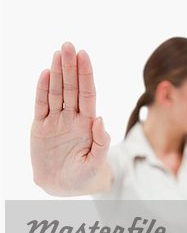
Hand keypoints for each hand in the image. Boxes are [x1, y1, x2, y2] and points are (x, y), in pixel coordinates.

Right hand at [30, 42, 110, 195]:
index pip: (87, 95)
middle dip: (70, 67)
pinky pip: (41, 105)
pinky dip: (41, 90)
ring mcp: (55, 121)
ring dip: (56, 73)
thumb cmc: (84, 176)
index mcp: (87, 124)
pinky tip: (44, 74)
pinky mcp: (40, 127)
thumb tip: (100, 118)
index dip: (86, 76)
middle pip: (71, 88)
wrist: (62, 187)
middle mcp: (72, 118)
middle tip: (69, 46)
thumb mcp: (96, 162)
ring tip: (58, 53)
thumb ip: (101, 142)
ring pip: (56, 92)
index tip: (84, 56)